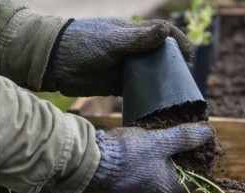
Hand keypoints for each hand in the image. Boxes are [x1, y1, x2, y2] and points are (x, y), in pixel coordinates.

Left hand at [43, 18, 193, 95]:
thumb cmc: (81, 44)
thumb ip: (138, 38)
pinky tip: (157, 108)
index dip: (178, 41)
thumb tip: (166, 32)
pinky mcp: (115, 86)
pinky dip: (147, 98)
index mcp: (132, 33)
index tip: (190, 54)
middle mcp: (131, 50)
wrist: (53, 62)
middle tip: (187, 81)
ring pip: (150, 75)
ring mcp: (124, 68)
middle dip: (174, 66)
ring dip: (162, 84)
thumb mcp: (112, 41)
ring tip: (178, 99)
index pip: (162, 33)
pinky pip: (137, 91)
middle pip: (160, 56)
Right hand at [89, 122, 214, 192]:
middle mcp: (156, 191)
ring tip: (173, 129)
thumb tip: (209, 133)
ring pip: (164, 167)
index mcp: (168, 188)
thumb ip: (185, 137)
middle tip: (191, 130)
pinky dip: (155, 152)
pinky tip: (153, 136)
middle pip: (182, 171)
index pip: (198, 176)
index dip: (205, 157)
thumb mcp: (160, 142)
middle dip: (187, 150)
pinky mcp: (128, 177)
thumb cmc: (127, 154)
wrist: (90, 160)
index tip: (206, 138)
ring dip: (170, 150)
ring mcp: (141, 185)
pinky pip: (149, 165)